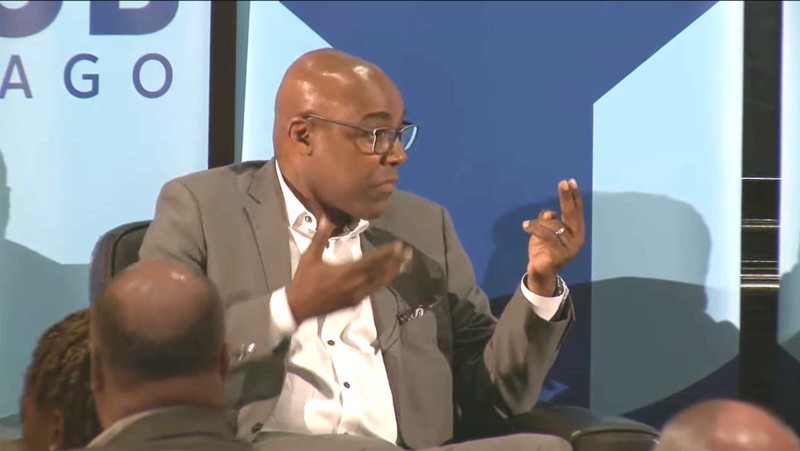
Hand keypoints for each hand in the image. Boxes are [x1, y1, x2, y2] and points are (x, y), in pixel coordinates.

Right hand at [285, 216, 411, 323]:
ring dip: (393, 272)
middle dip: (395, 262)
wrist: (299, 308)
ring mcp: (357, 295)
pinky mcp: (355, 302)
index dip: (387, 253)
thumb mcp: (310, 257)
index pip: (372, 260)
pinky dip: (383, 282)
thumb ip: (320, 237)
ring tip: (404, 264)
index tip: (398, 245)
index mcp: (346, 272)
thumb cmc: (304, 281)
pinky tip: (389, 277)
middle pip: (381, 272)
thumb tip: (327, 218)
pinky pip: (374, 290)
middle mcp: (356, 284)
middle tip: (408, 252)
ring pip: (380, 283)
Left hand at [522, 179, 584, 295]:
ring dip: (538, 223)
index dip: (574, 196)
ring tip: (527, 225)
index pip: (577, 210)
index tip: (570, 182)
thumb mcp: (545, 231)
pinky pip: (546, 236)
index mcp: (576, 231)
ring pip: (554, 225)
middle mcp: (577, 238)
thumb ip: (548, 220)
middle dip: (567, 197)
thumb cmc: (543, 249)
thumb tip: (549, 213)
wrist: (540, 271)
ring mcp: (570, 247)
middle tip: (563, 182)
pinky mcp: (560, 254)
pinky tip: (525, 226)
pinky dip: (535, 229)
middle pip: (572, 214)